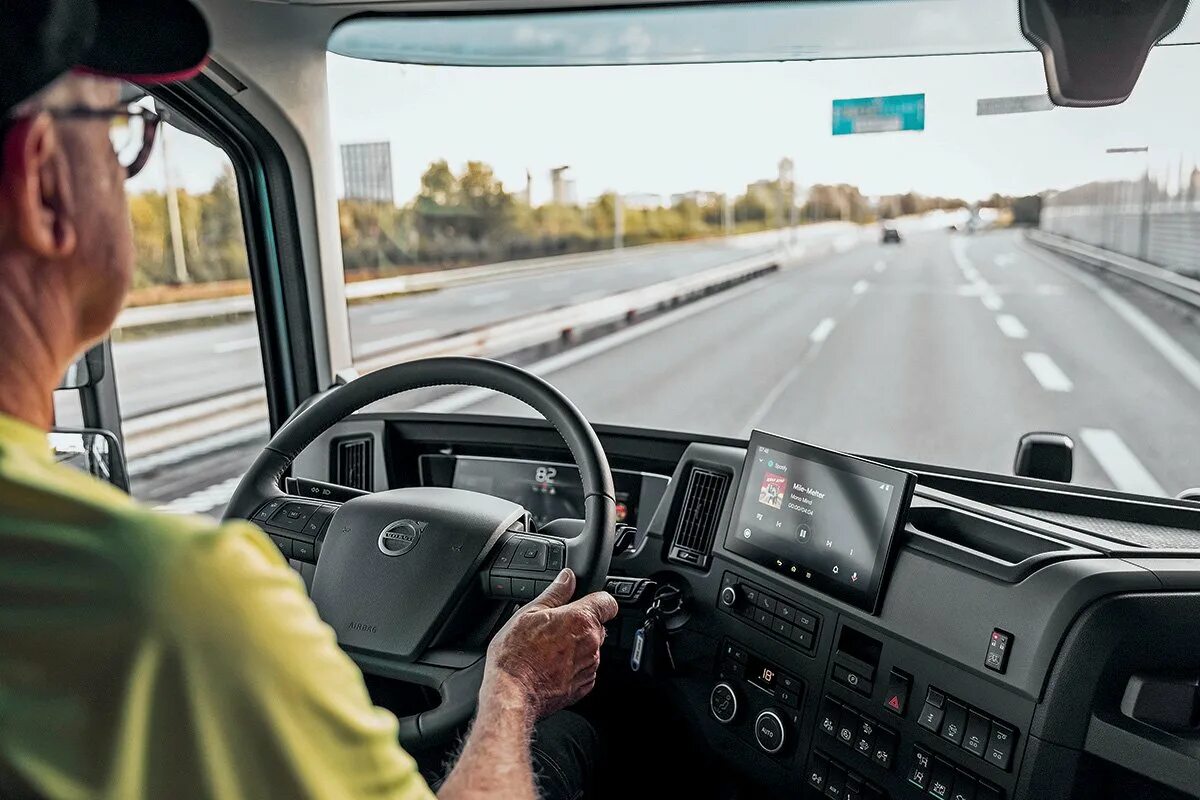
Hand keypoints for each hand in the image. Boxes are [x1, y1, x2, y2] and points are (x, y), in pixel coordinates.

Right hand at [480, 568, 618, 721]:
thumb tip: (567, 577)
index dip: (598, 600)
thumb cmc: (516, 655)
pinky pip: (585, 669)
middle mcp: (591, 643)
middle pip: (597, 626)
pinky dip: (573, 666)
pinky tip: (551, 666)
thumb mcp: (529, 613)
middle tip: (554, 628)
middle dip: (580, 624)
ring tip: (548, 650)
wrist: (512, 693)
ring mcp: (589, 666)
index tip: (587, 602)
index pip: (608, 602)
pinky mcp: (584, 686)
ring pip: (590, 648)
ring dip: (576, 646)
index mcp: (580, 619)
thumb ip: (554, 593)